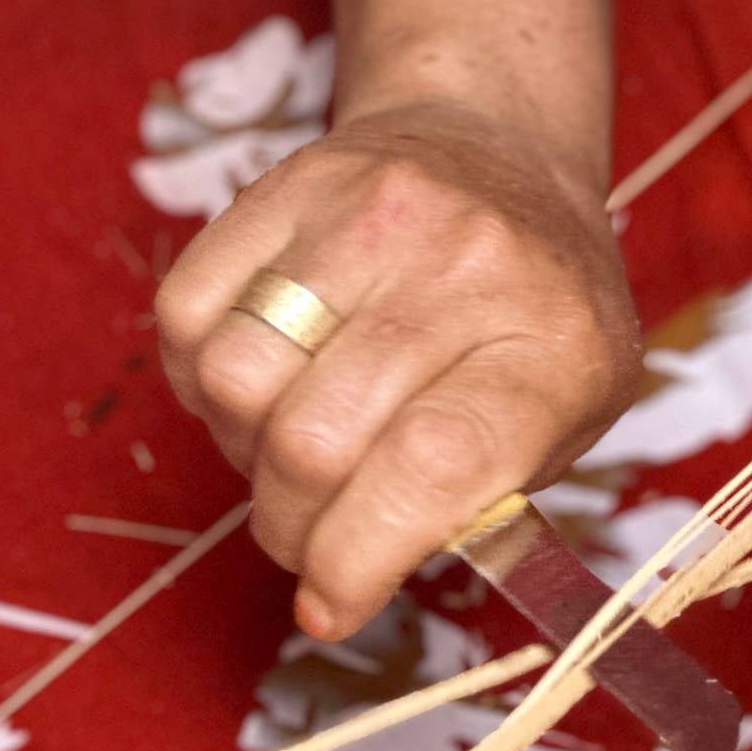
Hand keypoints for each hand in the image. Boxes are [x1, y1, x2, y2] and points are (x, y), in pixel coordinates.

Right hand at [155, 99, 639, 639]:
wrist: (496, 145)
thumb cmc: (530, 313)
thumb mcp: (564, 415)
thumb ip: (479, 505)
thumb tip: (336, 594)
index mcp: (553, 342)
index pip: (432, 467)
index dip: (357, 558)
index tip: (327, 605)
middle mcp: (464, 263)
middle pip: (316, 440)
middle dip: (291, 527)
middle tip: (306, 538)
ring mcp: (368, 212)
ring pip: (236, 381)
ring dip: (241, 450)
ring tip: (284, 447)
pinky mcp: (284, 186)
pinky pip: (187, 317)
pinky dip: (201, 381)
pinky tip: (257, 382)